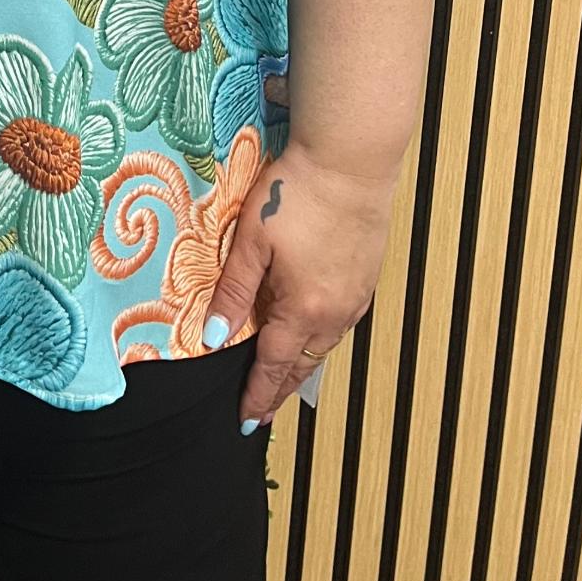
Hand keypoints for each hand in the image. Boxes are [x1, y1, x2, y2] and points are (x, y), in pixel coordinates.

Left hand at [201, 145, 396, 427]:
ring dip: (301, 365)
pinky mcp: (367, 277)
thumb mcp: (252, 241)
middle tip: (262, 412)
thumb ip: (234, 292)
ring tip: (283, 380)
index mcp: (303, 309)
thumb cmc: (295, 193)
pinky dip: (320, 340)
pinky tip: (311, 334)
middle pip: (303, 364)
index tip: (245, 420)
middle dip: (280, 390)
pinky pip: (340, 324)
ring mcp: (356, 296)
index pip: (274, 367)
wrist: (351, 160)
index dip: (258, 395)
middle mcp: (335, 313)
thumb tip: (215, 339)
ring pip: (324, 345)